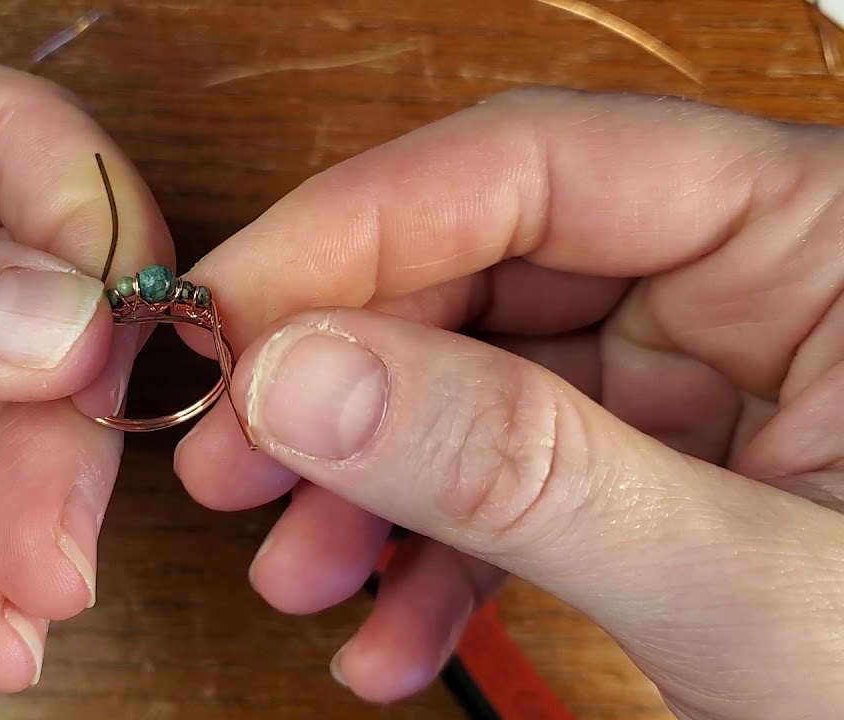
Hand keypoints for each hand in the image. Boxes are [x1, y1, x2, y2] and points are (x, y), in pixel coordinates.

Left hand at [0, 24, 170, 690]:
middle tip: (54, 540)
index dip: (86, 241)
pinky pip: (1, 492)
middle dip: (65, 428)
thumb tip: (60, 315)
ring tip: (18, 606)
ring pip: (43, 409)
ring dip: (44, 516)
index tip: (97, 361)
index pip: (15, 141)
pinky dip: (5, 565)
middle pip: (54, 293)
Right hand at [173, 88, 843, 718]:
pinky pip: (517, 473)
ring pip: (478, 380)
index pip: (539, 165)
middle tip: (229, 457)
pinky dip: (434, 553)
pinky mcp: (667, 464)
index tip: (229, 320)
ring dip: (370, 484)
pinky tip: (387, 630)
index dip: (355, 232)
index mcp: (826, 233)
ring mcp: (706, 376)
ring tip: (300, 574)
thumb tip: (309, 376)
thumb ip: (527, 474)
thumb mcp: (751, 588)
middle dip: (343, 379)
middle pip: (483, 269)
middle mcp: (758, 280)